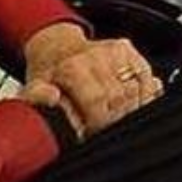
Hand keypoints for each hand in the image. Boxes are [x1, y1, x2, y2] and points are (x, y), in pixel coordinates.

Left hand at [23, 27, 160, 136]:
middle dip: (114, 119)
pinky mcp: (131, 52)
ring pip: (138, 90)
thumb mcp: (33, 87)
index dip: (99, 123)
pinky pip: (148, 80)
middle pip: (120, 98)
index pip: (98, 101)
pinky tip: (131, 105)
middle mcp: (98, 56)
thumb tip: (50, 100)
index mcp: (74, 67)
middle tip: (103, 130)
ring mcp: (117, 52)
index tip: (93, 134)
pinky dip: (145, 96)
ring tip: (116, 118)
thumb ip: (37, 97)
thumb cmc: (49, 74)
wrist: (58, 47)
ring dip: (131, 110)